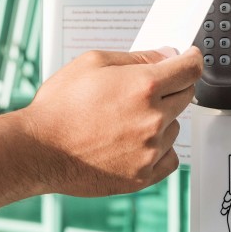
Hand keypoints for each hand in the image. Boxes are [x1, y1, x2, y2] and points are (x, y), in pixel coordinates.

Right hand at [21, 47, 201, 196]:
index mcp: (145, 86)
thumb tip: (167, 56)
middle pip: (186, 96)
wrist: (38, 150)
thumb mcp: (93, 62)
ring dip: (161, 120)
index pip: (191, 68)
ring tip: (125, 120)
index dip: (192, 59)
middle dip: (172, 86)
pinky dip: (158, 149)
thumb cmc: (59, 106)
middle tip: (143, 90)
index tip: (189, 59)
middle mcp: (153, 118)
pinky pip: (169, 158)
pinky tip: (134, 142)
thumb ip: (137, 57)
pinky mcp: (143, 175)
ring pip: (175, 127)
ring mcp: (150, 150)